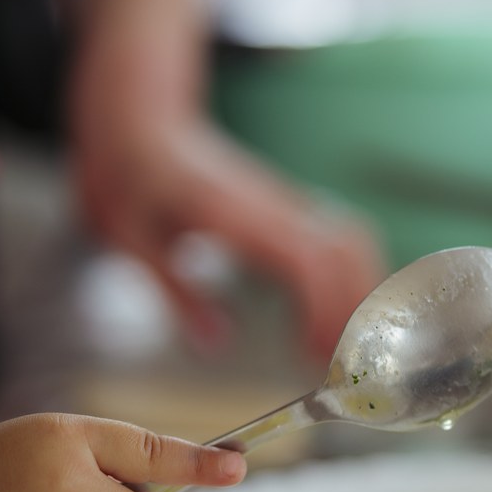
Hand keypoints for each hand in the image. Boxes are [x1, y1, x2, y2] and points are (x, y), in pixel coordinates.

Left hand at [69, 28, 383, 358]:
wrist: (141, 124)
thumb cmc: (130, 179)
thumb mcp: (130, 238)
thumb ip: (174, 291)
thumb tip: (217, 345)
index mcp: (237, 212)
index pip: (307, 259)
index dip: (323, 308)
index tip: (316, 355)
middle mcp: (274, 205)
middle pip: (347, 250)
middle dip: (355, 309)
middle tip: (340, 367)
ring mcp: (287, 204)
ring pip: (353, 240)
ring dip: (361, 291)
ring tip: (343, 349)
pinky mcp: (289, 209)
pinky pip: (341, 239)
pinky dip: (352, 277)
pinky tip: (334, 318)